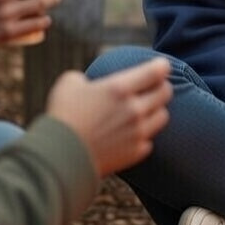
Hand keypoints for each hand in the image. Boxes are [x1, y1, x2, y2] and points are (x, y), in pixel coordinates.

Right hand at [46, 58, 171, 176]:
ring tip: (144, 109)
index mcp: (120, 88)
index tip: (161, 66)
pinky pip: (149, 139)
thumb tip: (91, 83)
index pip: (157, 71)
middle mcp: (134, 109)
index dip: (161, 66)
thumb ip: (87, 78)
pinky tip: (132, 133)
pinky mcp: (136, 152)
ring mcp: (138, 132)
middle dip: (161, 86)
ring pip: (162, 116)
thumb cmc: (62, 116)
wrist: (58, 157)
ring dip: (155, 110)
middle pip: (165, 92)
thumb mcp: (69, 84)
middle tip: (153, 87)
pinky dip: (143, 135)